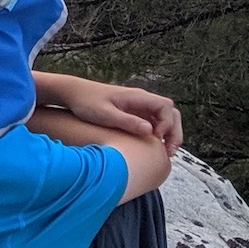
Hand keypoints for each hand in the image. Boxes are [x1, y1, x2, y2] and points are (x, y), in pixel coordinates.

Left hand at [33, 72, 182, 155]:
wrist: (73, 93)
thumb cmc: (87, 103)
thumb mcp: (106, 115)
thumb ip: (127, 122)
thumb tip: (151, 132)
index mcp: (137, 97)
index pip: (166, 107)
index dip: (167, 124)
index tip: (156, 139)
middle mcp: (141, 100)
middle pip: (170, 113)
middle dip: (174, 132)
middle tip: (170, 152)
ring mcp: (139, 107)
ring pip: (164, 119)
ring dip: (168, 135)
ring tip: (166, 154)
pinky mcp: (133, 114)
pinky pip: (153, 124)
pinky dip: (159, 136)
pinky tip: (153, 149)